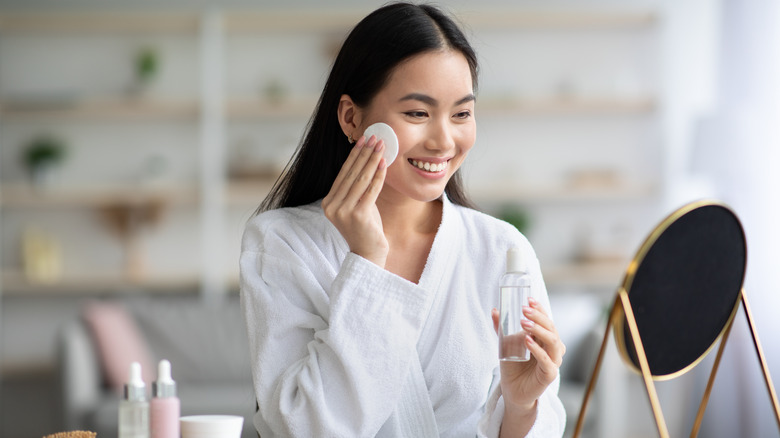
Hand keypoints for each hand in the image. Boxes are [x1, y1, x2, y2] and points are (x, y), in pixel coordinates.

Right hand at [322, 135, 388, 266]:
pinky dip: (378, 175)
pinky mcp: (358, 215)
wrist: (369, 254)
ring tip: (381, 145)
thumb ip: (357, 186)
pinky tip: (384, 163)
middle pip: (351, 173)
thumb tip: (367, 159)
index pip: (343, 173)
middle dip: (364, 153)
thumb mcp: (358, 204)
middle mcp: (332, 206)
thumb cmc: (366, 228)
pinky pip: (370, 190)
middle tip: (375, 136)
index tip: (363, 139)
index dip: (354, 155)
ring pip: (360, 179)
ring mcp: (343, 211)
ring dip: (372, 159)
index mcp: (328, 202)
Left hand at [491, 298, 565, 410]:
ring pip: (553, 342)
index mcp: (545, 339)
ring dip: (538, 330)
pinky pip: (546, 361)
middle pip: (551, 328)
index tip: (528, 300)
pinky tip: (526, 341)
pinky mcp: (549, 374)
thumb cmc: (513, 366)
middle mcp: (553, 348)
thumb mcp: (506, 344)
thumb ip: (502, 328)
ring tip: (523, 323)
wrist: (512, 390)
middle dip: (538, 317)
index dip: (540, 309)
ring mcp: (553, 361)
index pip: (547, 320)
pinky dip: (537, 349)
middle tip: (523, 309)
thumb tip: (494, 310)